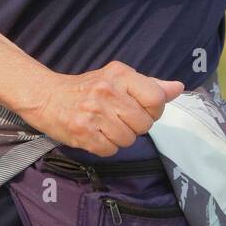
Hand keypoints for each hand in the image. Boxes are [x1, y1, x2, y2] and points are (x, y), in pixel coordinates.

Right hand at [17, 61, 184, 156]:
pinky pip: (110, 150)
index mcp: (120, 74)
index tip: (142, 109)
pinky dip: (106, 146)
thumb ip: (150, 85)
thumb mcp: (119, 79)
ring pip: (128, 139)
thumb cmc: (88, 88)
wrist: (48, 97)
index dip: (154, 110)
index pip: (156, 98)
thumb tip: (178, 88)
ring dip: (120, 137)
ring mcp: (94, 113)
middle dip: (136, 126)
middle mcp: (108, 92)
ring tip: (106, 125)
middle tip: (120, 118)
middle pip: (144, 124)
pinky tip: (96, 134)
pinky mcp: (82, 133)